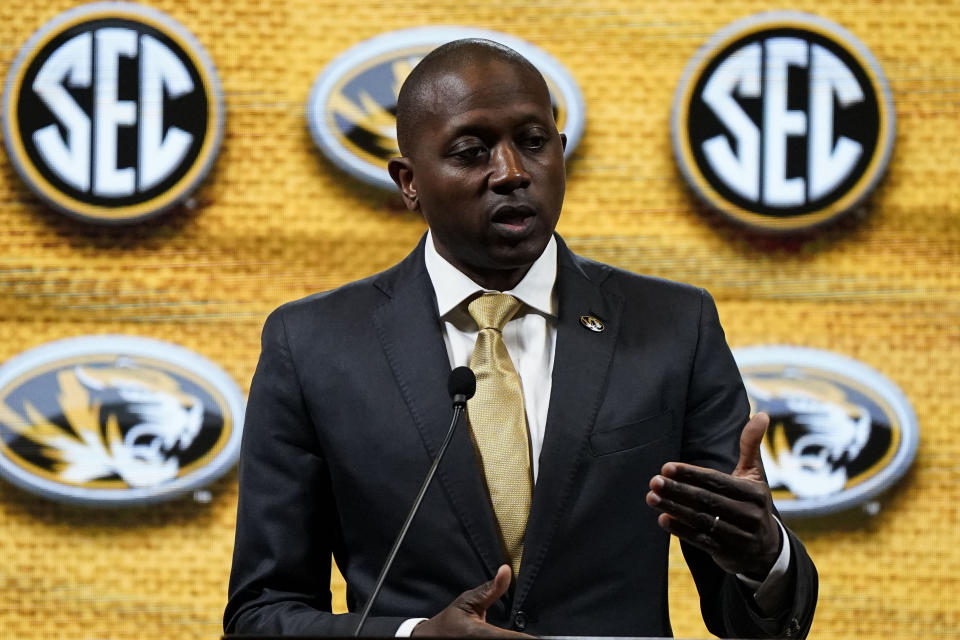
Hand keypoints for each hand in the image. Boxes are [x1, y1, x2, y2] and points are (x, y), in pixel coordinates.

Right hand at [412, 565, 531, 636]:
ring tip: (532, 637)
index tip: (541, 637)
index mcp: (479, 634)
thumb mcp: (468, 601)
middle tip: (541, 636)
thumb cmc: (450, 620)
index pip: (510, 639)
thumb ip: (490, 590)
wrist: (429, 639)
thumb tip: (507, 570)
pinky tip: (517, 638)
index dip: (528, 639)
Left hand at [645, 413, 780, 578]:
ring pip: (701, 520)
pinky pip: (701, 540)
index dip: (691, 474)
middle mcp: (749, 516)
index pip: (717, 481)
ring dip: (674, 508)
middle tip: (653, 481)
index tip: (666, 467)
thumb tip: (762, 414)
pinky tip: (662, 519)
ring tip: (651, 497)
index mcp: (755, 494)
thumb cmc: (752, 503)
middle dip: (678, 490)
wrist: (767, 550)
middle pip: (706, 500)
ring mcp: (739, 537)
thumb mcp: (755, 476)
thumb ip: (751, 446)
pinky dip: (681, 530)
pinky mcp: (728, 554)